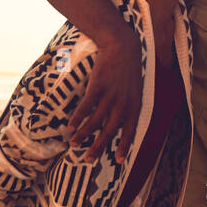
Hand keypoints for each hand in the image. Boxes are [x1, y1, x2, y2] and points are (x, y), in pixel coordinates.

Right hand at [70, 25, 141, 163]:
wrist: (122, 46)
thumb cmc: (128, 68)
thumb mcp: (135, 88)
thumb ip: (129, 104)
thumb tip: (120, 121)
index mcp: (134, 104)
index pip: (130, 130)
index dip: (124, 146)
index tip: (118, 160)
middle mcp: (123, 102)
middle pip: (110, 130)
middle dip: (98, 146)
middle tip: (88, 159)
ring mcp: (110, 94)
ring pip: (96, 121)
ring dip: (84, 134)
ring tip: (73, 143)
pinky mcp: (98, 86)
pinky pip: (86, 106)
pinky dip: (78, 117)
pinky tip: (70, 126)